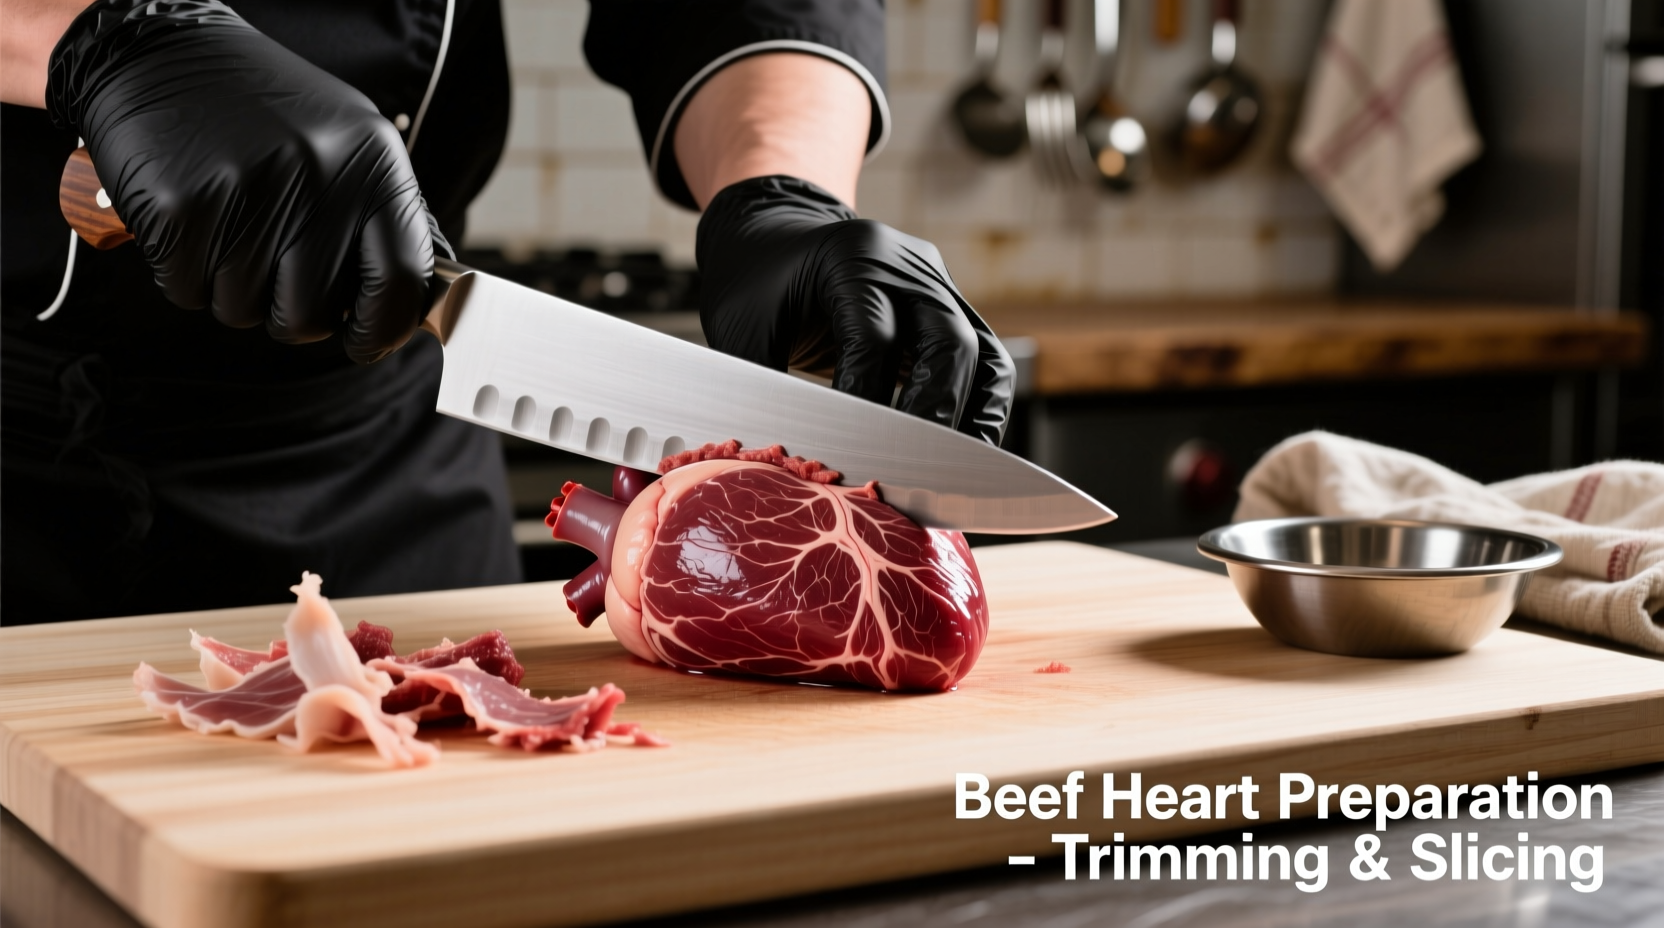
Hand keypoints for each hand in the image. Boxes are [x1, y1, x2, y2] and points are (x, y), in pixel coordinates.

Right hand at [47, 0, 444, 362]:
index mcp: (372, 163)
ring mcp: (247, 191)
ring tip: (229, 224)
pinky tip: (192, 220)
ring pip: (243, 310)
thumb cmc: (262, 109)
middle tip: (272, 270)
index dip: (382, 329)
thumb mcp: (347, 143)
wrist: (161, 52)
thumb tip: (408, 302)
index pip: (401, 280)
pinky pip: (187, 291)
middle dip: (288, 313)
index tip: (366, 343)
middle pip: (310, 314)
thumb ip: (379, 217)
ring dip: (231, 287)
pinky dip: (185, 271)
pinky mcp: (180, 207)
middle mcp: (318, 176)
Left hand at [696, 176, 1014, 445]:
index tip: (848, 453)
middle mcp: (907, 266)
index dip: (863, 401)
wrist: (778, 234)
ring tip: (952, 475)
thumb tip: (781, 464)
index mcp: (852, 256)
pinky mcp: (951, 310)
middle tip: (907, 472)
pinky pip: (986, 361)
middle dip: (931, 414)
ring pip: (982, 354)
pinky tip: (964, 453)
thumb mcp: (738, 325)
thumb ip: (757, 387)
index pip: (875, 337)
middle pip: (948, 342)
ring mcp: (938, 286)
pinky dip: (980, 409)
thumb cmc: (753, 281)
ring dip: (970, 419)